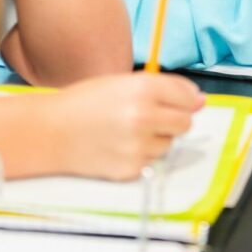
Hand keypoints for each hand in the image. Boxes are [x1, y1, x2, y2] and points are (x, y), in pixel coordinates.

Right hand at [50, 73, 204, 180]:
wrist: (51, 131)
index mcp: (143, 88)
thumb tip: (200, 101)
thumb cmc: (85, 103)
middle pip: (185, 123)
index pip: (188, 96)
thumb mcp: (123, 83)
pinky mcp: (131, 168)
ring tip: (126, 131)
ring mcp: (138, 144)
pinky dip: (141, 155)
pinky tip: (118, 146)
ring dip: (156, 139)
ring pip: (169, 144)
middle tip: (149, 118)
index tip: (179, 102)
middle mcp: (144, 116)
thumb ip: (164, 89)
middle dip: (173, 120)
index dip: (185, 99)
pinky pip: (152, 162)